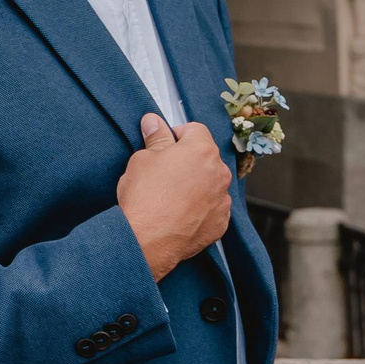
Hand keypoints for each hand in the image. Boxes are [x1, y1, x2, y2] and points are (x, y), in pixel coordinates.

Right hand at [115, 113, 231, 278]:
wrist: (148, 240)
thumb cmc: (145, 199)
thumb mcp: (142, 159)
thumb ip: (155, 139)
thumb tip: (154, 123)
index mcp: (201, 150)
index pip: (195, 129)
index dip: (176, 134)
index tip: (164, 144)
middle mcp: (218, 172)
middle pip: (205, 157)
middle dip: (187, 160)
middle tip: (163, 171)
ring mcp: (222, 199)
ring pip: (209, 183)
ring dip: (195, 184)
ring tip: (169, 196)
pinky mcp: (220, 222)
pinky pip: (212, 207)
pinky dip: (199, 207)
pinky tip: (178, 212)